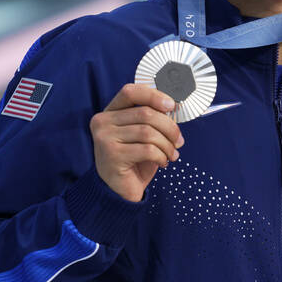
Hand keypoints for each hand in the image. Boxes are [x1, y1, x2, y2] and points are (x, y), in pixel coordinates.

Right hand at [90, 84, 183, 202]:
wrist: (120, 190)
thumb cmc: (136, 158)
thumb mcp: (144, 134)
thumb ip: (153, 118)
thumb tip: (174, 106)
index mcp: (110, 112)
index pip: (131, 91)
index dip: (154, 95)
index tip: (172, 106)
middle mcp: (102, 122)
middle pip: (146, 113)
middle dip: (170, 128)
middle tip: (179, 141)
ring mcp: (104, 139)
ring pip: (149, 132)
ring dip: (168, 144)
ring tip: (172, 154)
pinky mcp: (111, 156)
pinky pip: (147, 149)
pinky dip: (162, 156)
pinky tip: (162, 162)